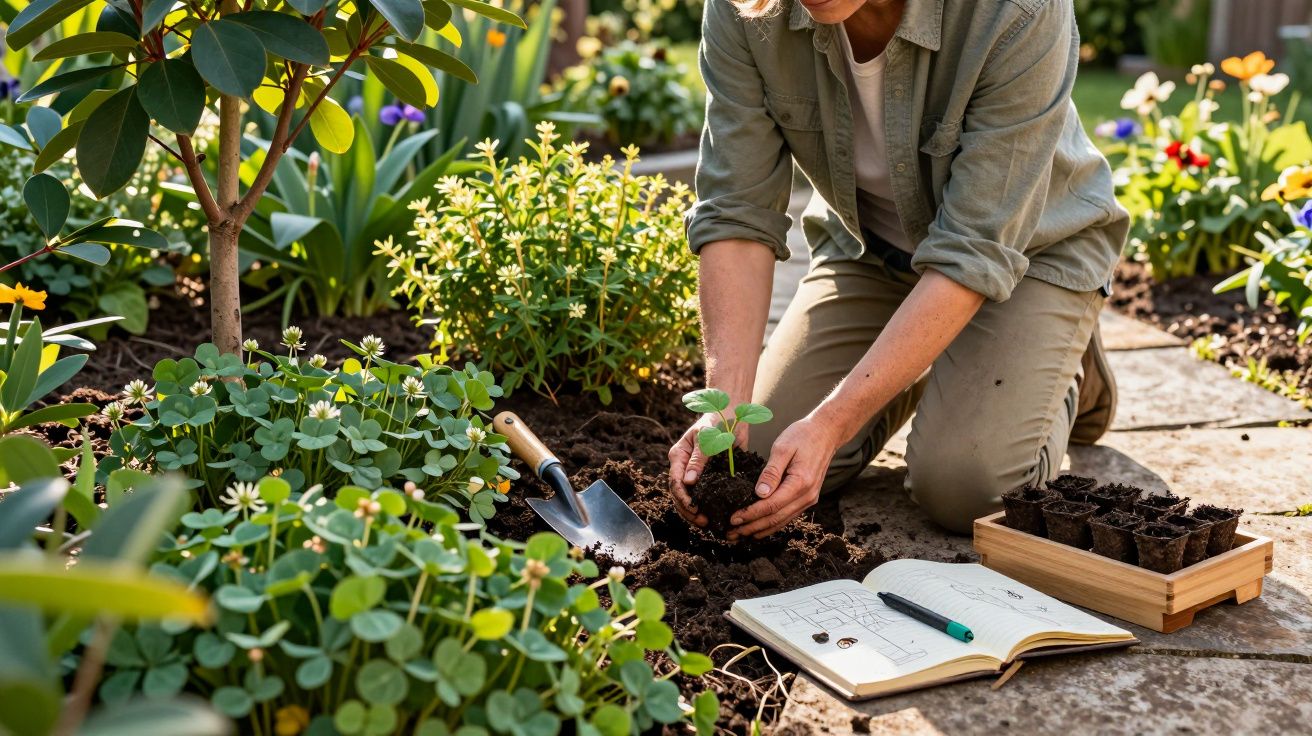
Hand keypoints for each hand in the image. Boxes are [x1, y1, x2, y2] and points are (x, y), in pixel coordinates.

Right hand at [668, 413, 749, 527]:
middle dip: (689, 510)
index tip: (694, 510)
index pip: (675, 483)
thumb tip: (688, 482)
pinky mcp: (710, 477)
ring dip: (696, 512)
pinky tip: (717, 515)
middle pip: (679, 494)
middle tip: (703, 521)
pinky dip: (709, 505)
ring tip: (708, 523)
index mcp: (678, 457)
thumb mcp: (706, 438)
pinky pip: (706, 494)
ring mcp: (696, 473)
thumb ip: (698, 459)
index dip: (683, 499)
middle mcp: (684, 467)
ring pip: (691, 497)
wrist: (730, 415)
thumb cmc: (715, 423)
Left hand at [727, 415, 842, 540]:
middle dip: (751, 527)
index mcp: (800, 483)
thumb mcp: (783, 447)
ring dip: (760, 530)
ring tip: (740, 535)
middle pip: (776, 518)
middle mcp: (807, 496)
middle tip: (731, 533)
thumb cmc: (803, 436)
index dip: (751, 514)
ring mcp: (809, 499)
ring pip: (782, 521)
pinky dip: (772, 524)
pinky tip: (759, 528)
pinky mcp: (808, 498)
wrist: (826, 433)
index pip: (771, 506)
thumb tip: (759, 494)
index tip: (733, 519)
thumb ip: (771, 472)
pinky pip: (788, 516)